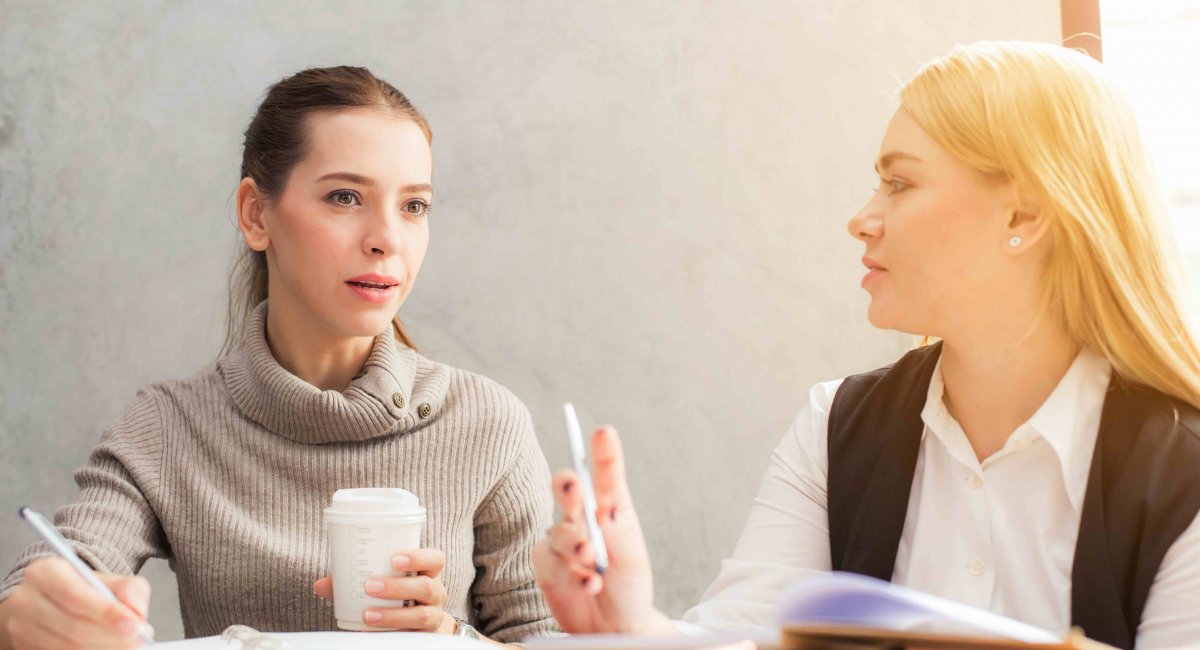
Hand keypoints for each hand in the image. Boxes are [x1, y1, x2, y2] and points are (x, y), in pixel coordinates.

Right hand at [1, 557, 151, 649]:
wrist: (50, 602)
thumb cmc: (82, 590)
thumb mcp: (107, 580)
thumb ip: (129, 588)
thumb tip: (137, 610)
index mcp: (45, 573)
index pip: (76, 597)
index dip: (107, 614)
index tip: (135, 625)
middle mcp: (26, 600)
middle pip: (73, 627)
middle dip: (111, 637)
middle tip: (138, 640)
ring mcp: (21, 627)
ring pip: (67, 646)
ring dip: (103, 649)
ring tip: (127, 645)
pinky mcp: (24, 647)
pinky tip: (108, 649)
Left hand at [313, 548, 454, 633]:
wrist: (420, 625)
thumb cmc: (398, 595)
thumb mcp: (384, 581)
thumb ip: (354, 580)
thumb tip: (320, 585)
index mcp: (428, 572)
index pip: (435, 559)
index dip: (419, 557)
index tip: (394, 559)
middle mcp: (435, 593)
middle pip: (427, 587)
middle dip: (398, 587)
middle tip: (370, 586)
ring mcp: (434, 616)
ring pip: (422, 615)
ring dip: (393, 615)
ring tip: (368, 614)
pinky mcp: (426, 637)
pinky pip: (413, 638)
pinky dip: (391, 634)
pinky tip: (371, 632)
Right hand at [532, 426, 675, 634]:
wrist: (614, 627)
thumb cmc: (628, 586)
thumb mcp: (632, 558)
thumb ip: (617, 532)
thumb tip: (601, 507)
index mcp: (610, 509)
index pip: (606, 477)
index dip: (604, 454)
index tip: (604, 433)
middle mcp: (582, 518)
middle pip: (567, 490)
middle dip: (568, 487)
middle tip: (576, 490)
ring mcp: (561, 541)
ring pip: (559, 532)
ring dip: (575, 546)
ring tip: (592, 561)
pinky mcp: (546, 565)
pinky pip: (550, 562)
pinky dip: (571, 574)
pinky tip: (588, 583)